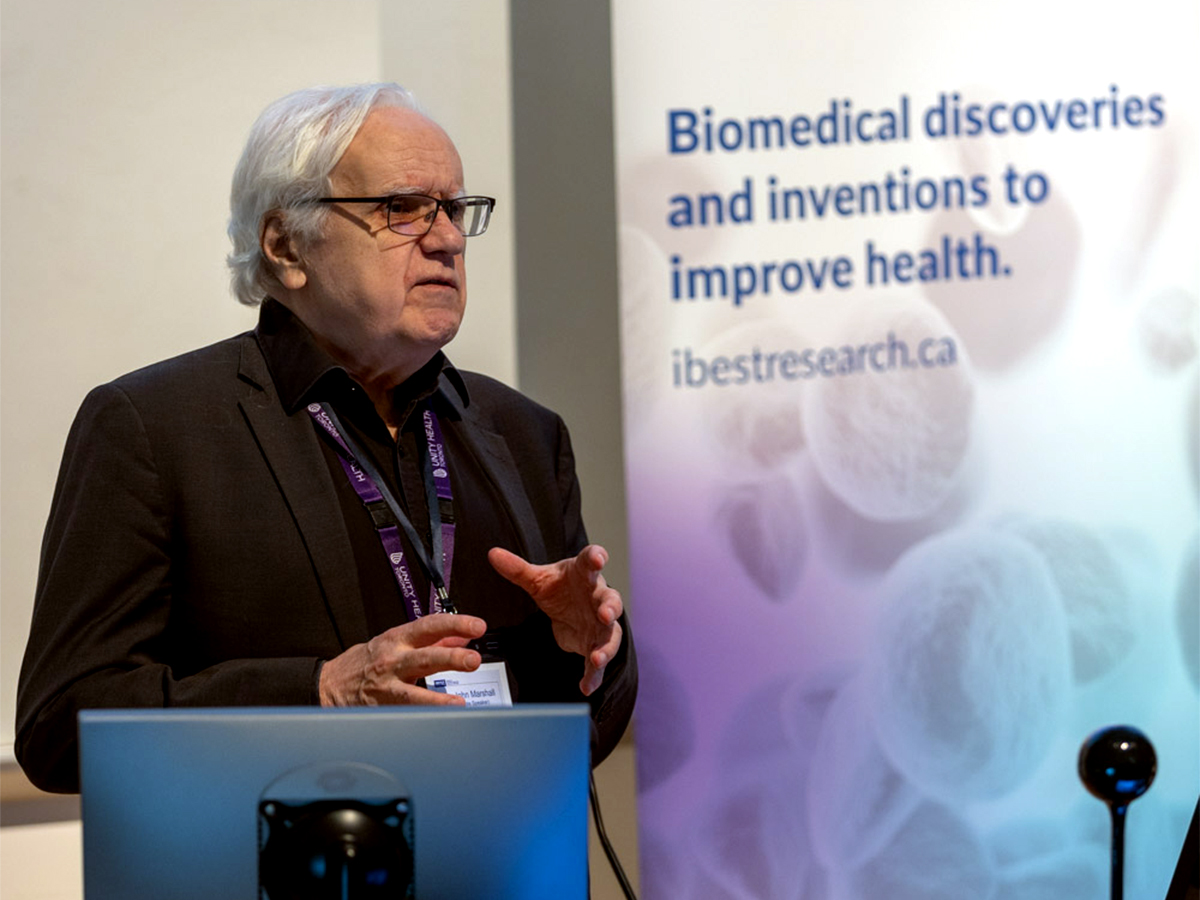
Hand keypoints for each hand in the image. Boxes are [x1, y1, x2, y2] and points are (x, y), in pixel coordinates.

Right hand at [319, 613, 486, 705]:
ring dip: (438, 698)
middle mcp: (393, 660)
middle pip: (425, 656)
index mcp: (397, 639)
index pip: (429, 625)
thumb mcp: (396, 642)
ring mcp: (387, 686)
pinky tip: (442, 721)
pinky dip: (424, 717)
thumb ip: (431, 639)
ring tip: (459, 703)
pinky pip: (405, 713)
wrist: (328, 685)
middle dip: (451, 657)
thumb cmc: (364, 662)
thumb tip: (462, 634)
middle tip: (473, 660)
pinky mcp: (382, 708)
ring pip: (413, 692)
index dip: (455, 623)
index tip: (477, 626)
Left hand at [488, 544, 622, 695]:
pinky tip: (587, 686)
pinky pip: (597, 661)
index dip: (596, 558)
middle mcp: (598, 597)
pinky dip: (594, 675)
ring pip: (611, 634)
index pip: (592, 561)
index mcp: (584, 574)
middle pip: (611, 601)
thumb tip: (493, 554)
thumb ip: (517, 569)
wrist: (569, 606)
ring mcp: (600, 623)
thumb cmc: (561, 587)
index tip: (597, 558)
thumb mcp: (538, 579)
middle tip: (606, 614)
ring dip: (607, 647)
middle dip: (610, 608)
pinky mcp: (594, 643)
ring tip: (597, 658)